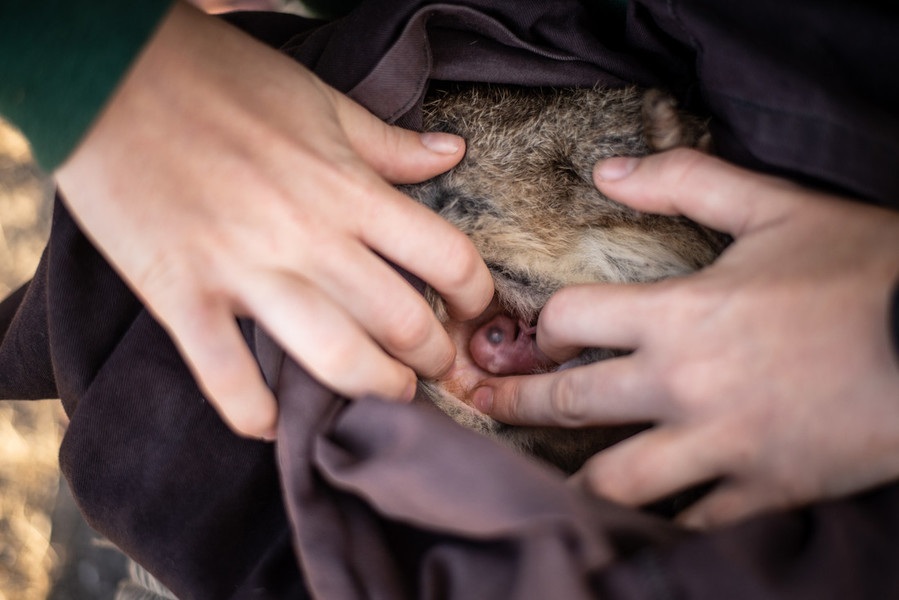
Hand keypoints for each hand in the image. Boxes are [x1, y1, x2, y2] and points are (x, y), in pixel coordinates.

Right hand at [55, 2, 492, 439]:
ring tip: (388, 397)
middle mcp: (309, 238)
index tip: (472, 311)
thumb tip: (453, 152)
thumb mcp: (318, 101)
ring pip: (336, 359)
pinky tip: (274, 424)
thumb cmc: (218, 79)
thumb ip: (388, 142)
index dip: (476, 295)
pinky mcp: (182, 296)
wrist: (107, 72)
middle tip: (434, 367)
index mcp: (347, 189)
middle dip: (435, 358)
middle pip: (403, 323)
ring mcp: (244, 273)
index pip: (447, 258)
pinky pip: (226, 378)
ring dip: (375, 391)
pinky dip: (254, 415)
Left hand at [474, 148, 898, 527]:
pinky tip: (634, 519)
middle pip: (567, 404)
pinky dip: (658, 522)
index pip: (567, 322)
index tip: (538, 338)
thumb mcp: (776, 207)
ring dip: (570, 479)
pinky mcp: (761, 491)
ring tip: (545, 476)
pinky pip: (689, 521)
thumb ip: (686, 181)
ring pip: (614, 480)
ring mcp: (720, 445)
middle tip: (483, 406)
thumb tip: (607, 172)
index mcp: (679, 313)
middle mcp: (684, 384)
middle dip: (513, 404)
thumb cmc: (864, 271)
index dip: (540, 328)